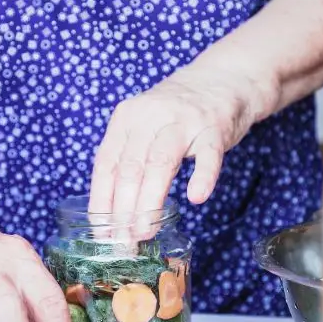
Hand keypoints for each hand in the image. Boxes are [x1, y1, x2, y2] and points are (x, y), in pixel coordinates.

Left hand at [88, 61, 262, 233]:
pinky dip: (202, 177)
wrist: (221, 79)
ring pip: (160, 164)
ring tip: (144, 231)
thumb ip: (128, 158)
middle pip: (130, 168)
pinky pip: (208, 156)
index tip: (101, 232)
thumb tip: (112, 212)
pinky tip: (196, 197)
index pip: (106, 164)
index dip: (101, 201)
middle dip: (123, 210)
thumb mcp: (143, 126)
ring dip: (149, 201)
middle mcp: (151, 116)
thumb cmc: (176, 112)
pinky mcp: (215, 128)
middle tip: (123, 241)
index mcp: (126, 118)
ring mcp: (184, 121)